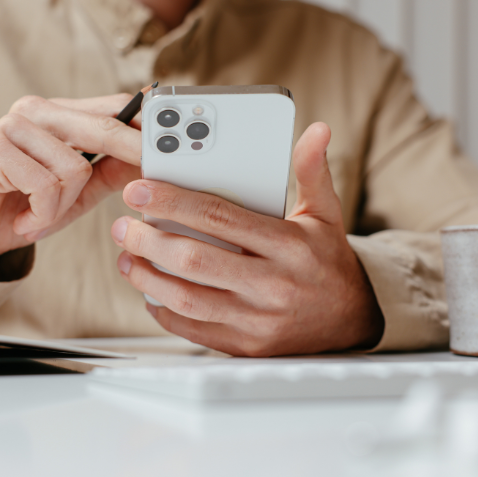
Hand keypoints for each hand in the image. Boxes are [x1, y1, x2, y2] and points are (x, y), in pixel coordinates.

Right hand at [0, 88, 149, 265]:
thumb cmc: (22, 208)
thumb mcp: (77, 192)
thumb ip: (111, 171)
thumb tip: (153, 158)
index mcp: (57, 114)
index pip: (113, 106)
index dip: (146, 123)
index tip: (177, 138)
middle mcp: (34, 111)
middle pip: (103, 126)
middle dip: (133, 154)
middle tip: (152, 174)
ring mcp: (12, 127)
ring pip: (76, 166)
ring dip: (62, 205)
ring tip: (40, 214)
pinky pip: (47, 186)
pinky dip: (42, 213)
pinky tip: (23, 219)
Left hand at [110, 122, 383, 355]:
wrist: (353, 320)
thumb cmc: (328, 261)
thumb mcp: (325, 213)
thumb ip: (311, 172)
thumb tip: (316, 131)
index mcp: (288, 245)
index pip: (219, 217)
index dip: (173, 202)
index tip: (139, 191)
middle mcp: (273, 284)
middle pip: (195, 260)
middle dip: (149, 240)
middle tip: (124, 226)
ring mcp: (258, 320)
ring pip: (188, 299)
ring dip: (148, 278)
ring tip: (128, 258)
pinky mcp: (247, 345)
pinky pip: (194, 329)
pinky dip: (165, 312)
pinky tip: (151, 293)